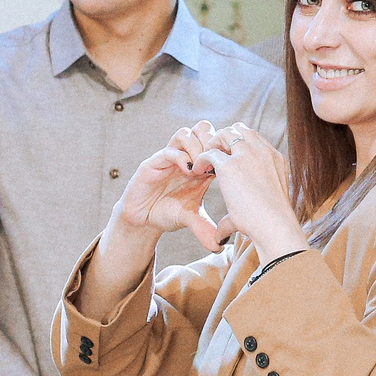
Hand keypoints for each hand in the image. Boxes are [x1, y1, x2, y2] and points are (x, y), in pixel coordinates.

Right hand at [114, 123, 229, 251]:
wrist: (143, 218)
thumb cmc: (168, 213)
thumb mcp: (191, 218)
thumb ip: (205, 228)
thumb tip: (219, 247)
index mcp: (201, 164)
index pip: (217, 143)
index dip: (226, 150)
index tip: (232, 167)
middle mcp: (186, 156)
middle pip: (204, 129)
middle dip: (212, 141)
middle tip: (216, 162)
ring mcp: (170, 157)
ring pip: (187, 132)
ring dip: (197, 147)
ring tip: (201, 168)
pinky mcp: (154, 162)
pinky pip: (169, 149)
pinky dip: (181, 157)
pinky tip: (188, 171)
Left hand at [204, 124, 304, 262]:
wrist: (274, 226)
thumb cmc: (270, 225)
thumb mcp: (261, 209)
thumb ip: (239, 213)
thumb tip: (221, 235)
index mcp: (275, 159)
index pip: (254, 139)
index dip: (238, 146)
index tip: (228, 159)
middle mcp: (263, 152)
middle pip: (240, 129)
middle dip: (224, 140)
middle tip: (214, 158)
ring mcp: (247, 156)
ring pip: (225, 133)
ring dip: (213, 144)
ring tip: (205, 162)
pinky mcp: (230, 166)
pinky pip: (209, 152)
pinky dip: (201, 159)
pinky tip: (197, 171)